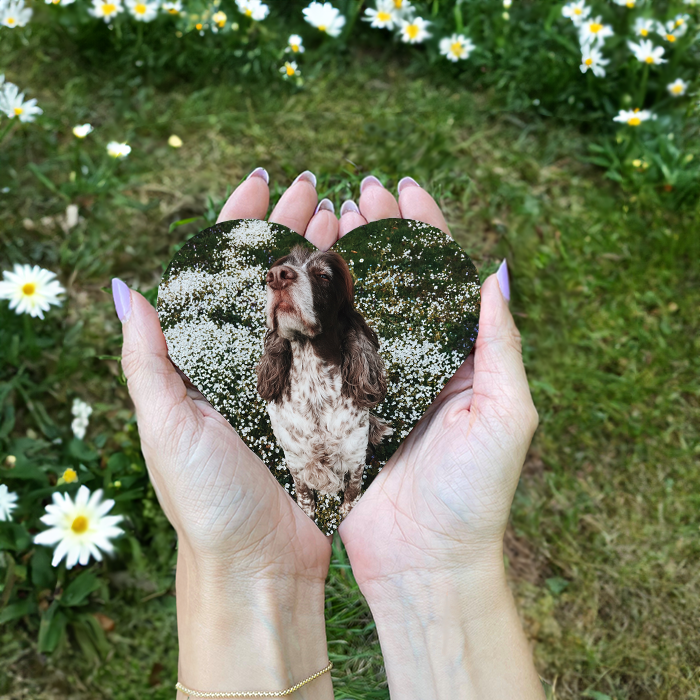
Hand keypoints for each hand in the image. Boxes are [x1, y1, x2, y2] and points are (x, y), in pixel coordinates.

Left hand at [113, 168, 345, 697]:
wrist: (258, 562)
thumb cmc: (207, 498)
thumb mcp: (166, 425)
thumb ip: (146, 359)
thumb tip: (124, 287)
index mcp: (207, 356)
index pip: (219, 271)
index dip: (238, 223)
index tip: (262, 183)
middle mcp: (249, 359)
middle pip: (270, 275)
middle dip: (290, 226)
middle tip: (317, 187)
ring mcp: (291, 378)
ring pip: (309, 301)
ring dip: (325, 256)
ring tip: (347, 216)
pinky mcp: (325, 402)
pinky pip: (341, 343)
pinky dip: (352, 307)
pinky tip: (370, 279)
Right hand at [338, 179, 537, 592]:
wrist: (426, 562)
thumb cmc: (474, 495)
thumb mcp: (505, 416)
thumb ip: (502, 346)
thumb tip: (496, 272)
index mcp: (457, 356)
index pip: (441, 276)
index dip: (424, 229)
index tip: (402, 187)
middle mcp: (415, 362)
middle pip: (394, 282)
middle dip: (378, 233)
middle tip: (356, 193)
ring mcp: (374, 382)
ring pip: (355, 308)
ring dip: (342, 263)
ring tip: (324, 219)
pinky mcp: (340, 408)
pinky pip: (324, 351)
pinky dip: (313, 315)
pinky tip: (295, 284)